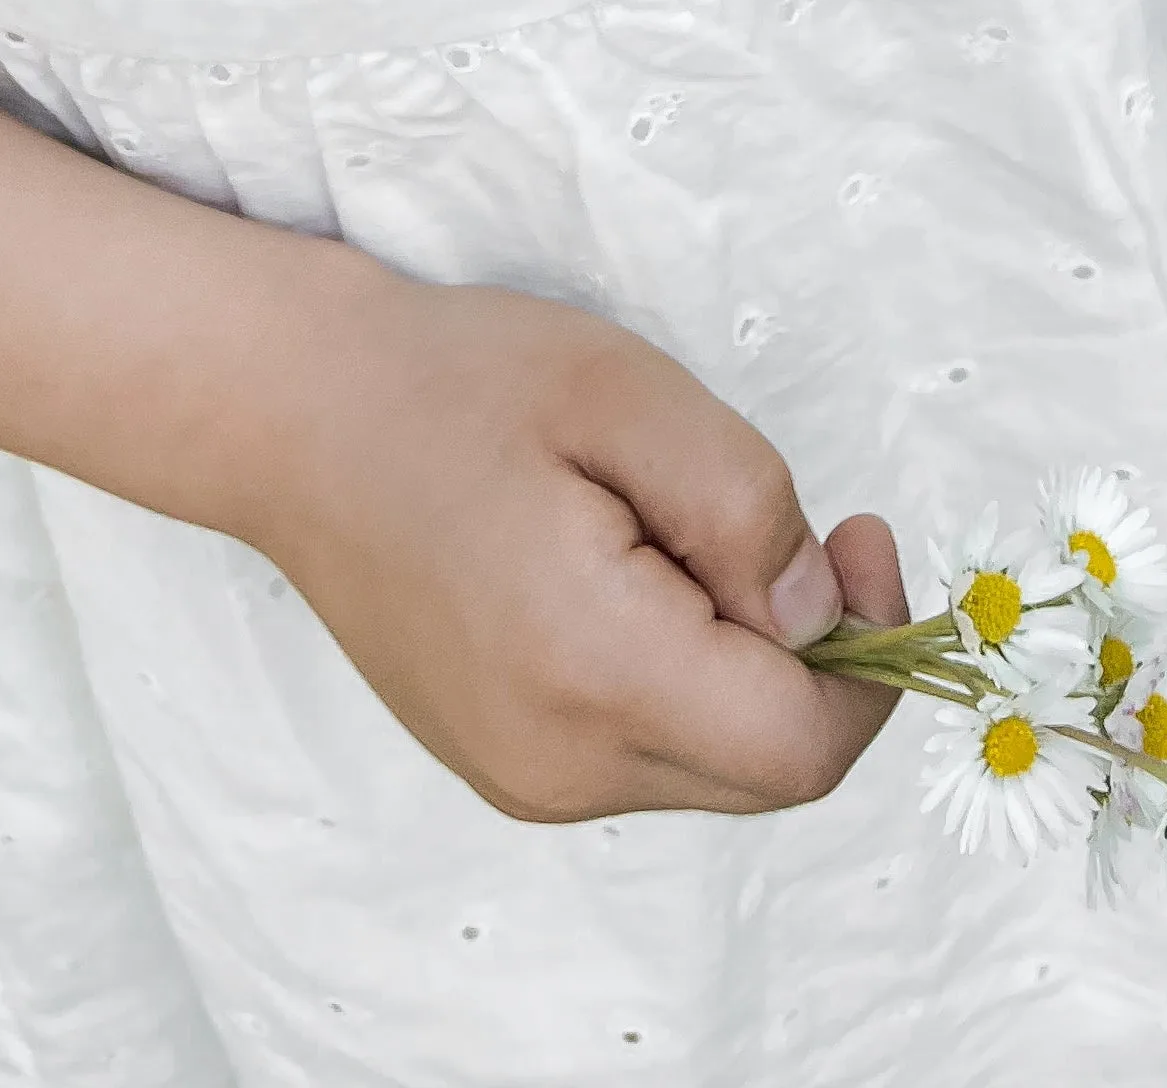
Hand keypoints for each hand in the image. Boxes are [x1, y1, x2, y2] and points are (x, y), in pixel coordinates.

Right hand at [227, 267, 909, 821]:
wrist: (295, 419)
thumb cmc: (457, 384)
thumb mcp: (625, 391)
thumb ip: (744, 504)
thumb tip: (817, 614)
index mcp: (590, 674)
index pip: (801, 747)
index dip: (870, 657)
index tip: (857, 539)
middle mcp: (558, 765)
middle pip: (767, 768)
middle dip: (810, 656)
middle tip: (779, 524)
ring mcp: (524, 781)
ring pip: (712, 763)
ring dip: (741, 662)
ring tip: (666, 530)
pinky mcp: (507, 769)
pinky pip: (647, 753)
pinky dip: (679, 676)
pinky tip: (622, 573)